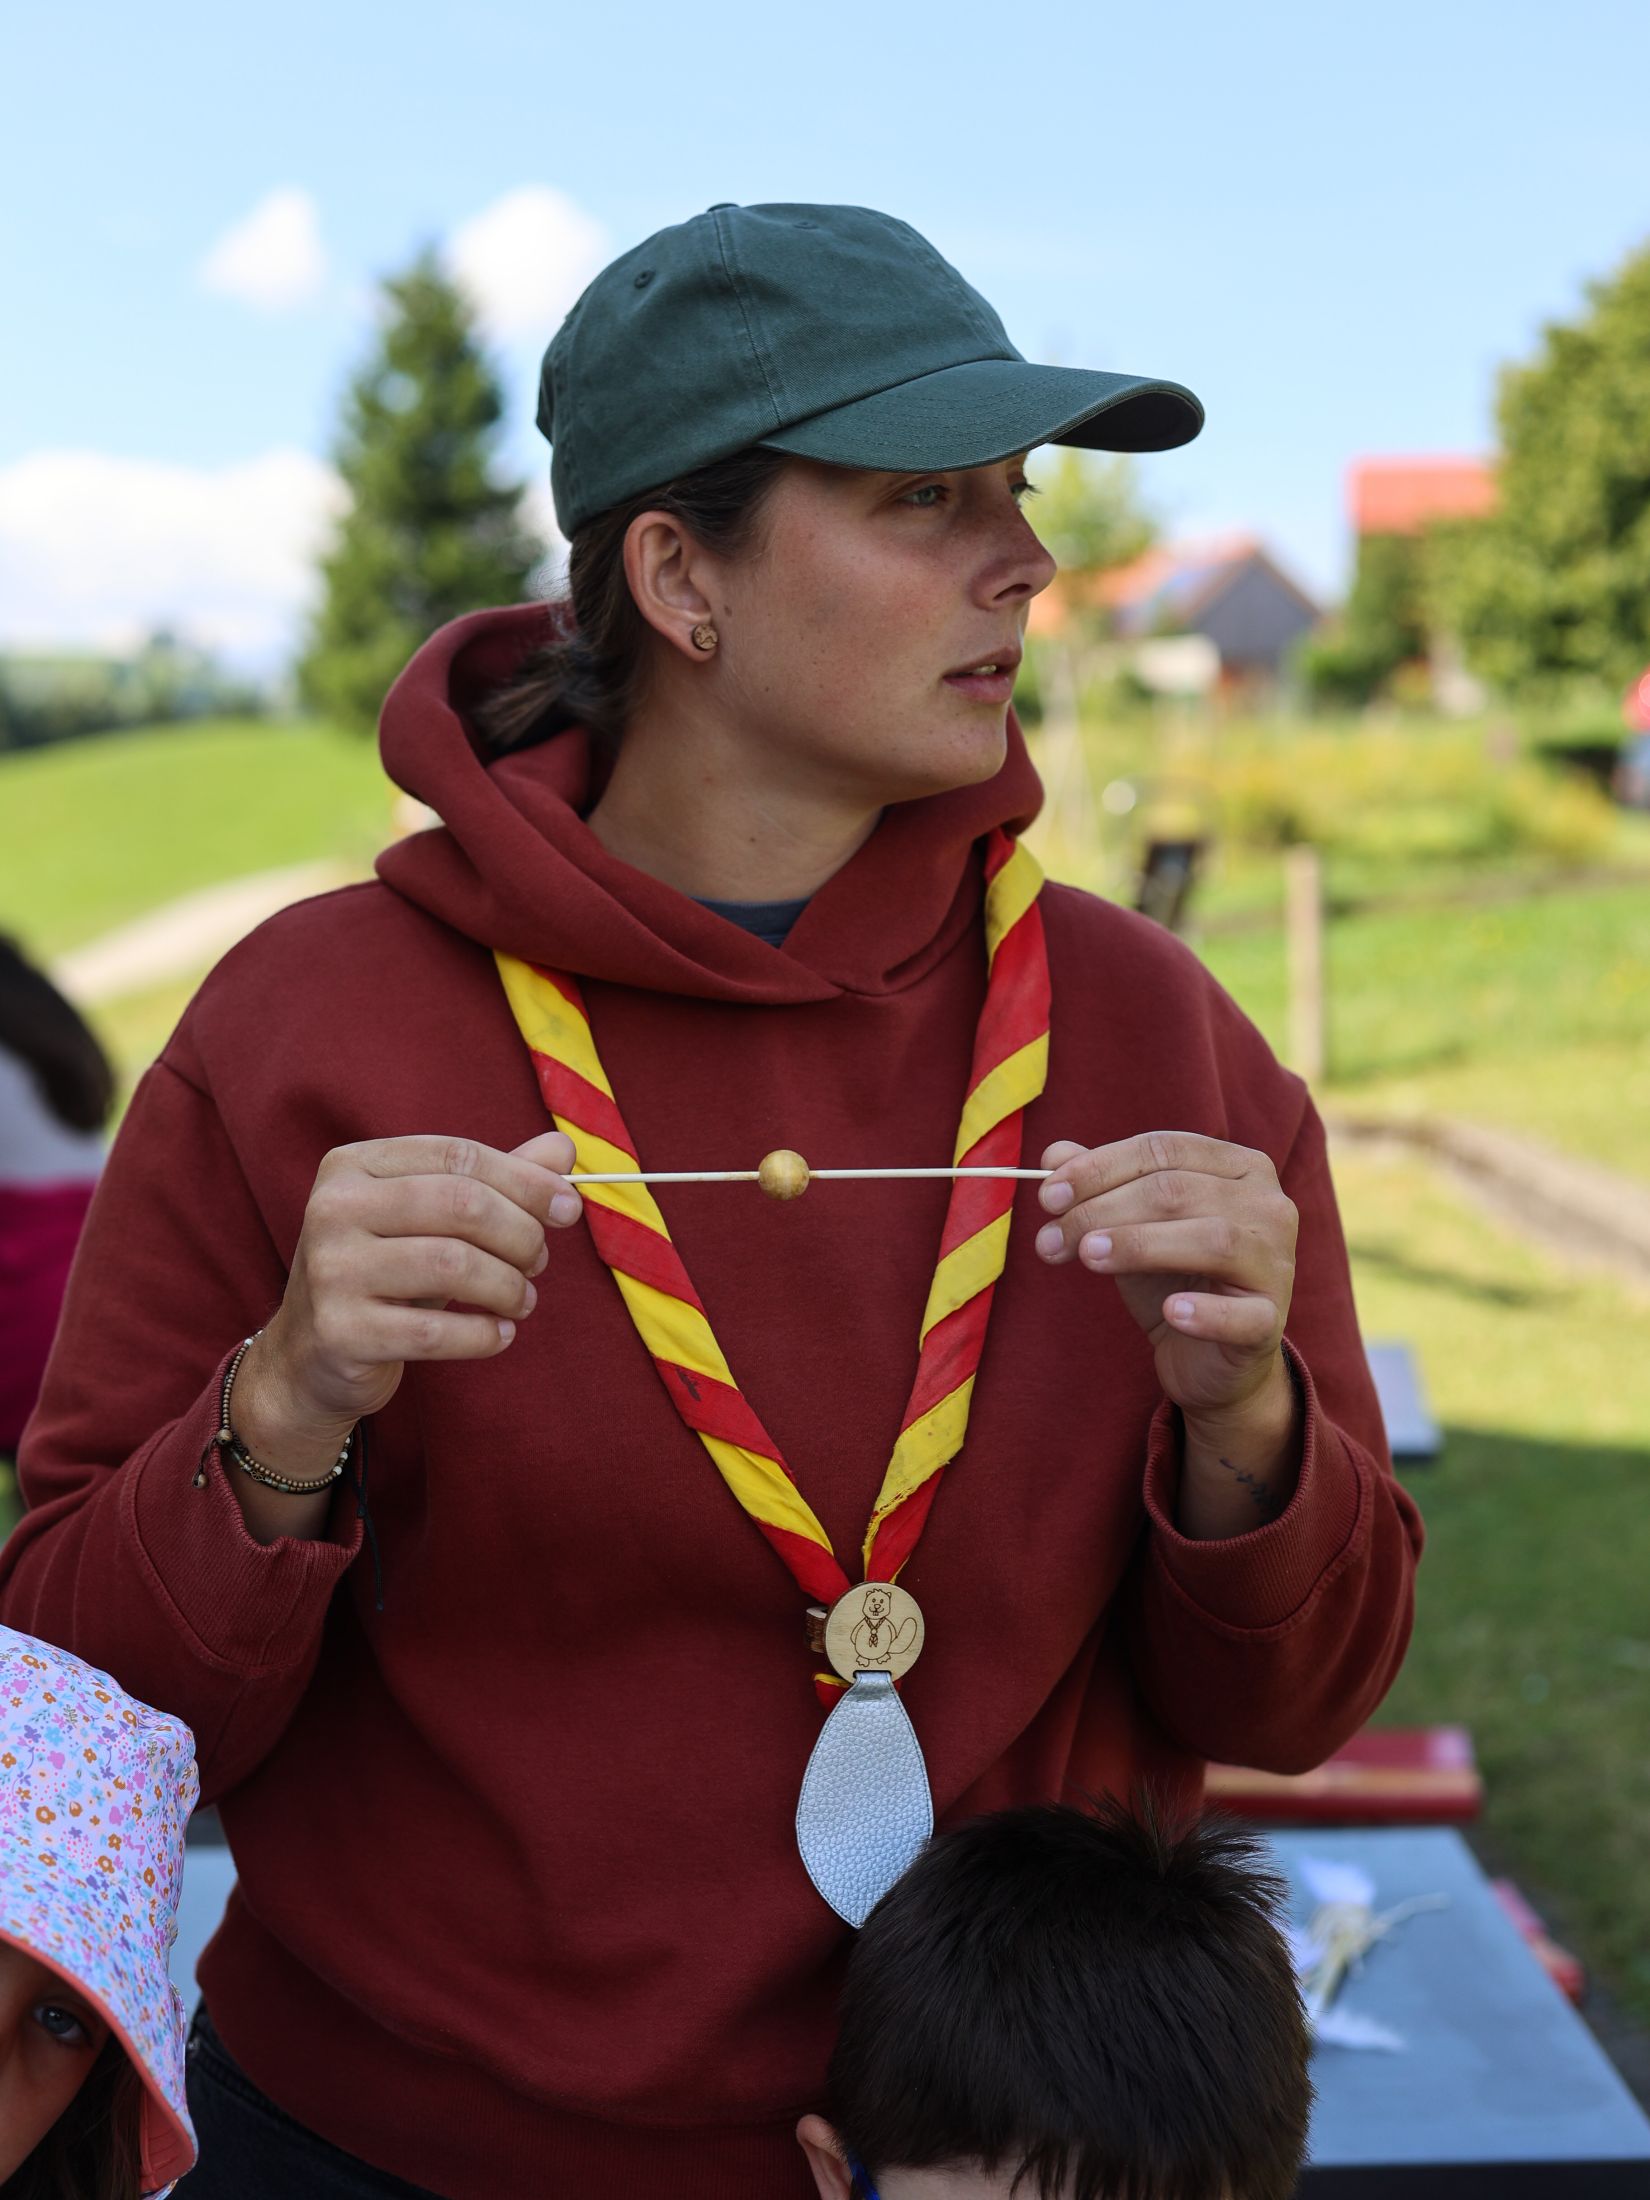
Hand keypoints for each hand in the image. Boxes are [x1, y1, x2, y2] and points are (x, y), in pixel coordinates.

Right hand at [228, 1133, 581, 1531]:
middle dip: (521, 1234)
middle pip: (462, 1204)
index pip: (458, 1155)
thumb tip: (563, 1148)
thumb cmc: (386, 1276)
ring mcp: (330, 1270)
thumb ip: (494, 1182)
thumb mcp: (432, 1221)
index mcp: (354, 1165)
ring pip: (454, 1266)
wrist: (313, 1356)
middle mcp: (333, 1208)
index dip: (525, 1180)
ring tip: (522, 1300)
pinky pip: (435, 1332)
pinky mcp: (338, 1332)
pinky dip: (484, 1335)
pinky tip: (500, 1334)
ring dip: (509, 1286)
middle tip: (539, 1262)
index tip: (568, 1208)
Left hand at [1034, 1132, 1297, 1424]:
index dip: (1100, 1168)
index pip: (1164, 1150)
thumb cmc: (1171, 1278)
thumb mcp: (1129, 1227)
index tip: (1047, 1196)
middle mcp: (1268, 1205)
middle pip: (1178, 1191)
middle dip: (1103, 1210)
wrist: (1206, 1357)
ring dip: (1141, 1245)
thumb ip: (1098, 1187)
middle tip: (1050, 1238)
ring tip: (1088, 1256)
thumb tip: (1053, 1155)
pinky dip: (1207, 1312)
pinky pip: (1243, 1315)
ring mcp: (1277, 1263)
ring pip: (1212, 1240)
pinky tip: (1172, 1312)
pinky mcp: (1271, 1321)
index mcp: (1239, 1167)